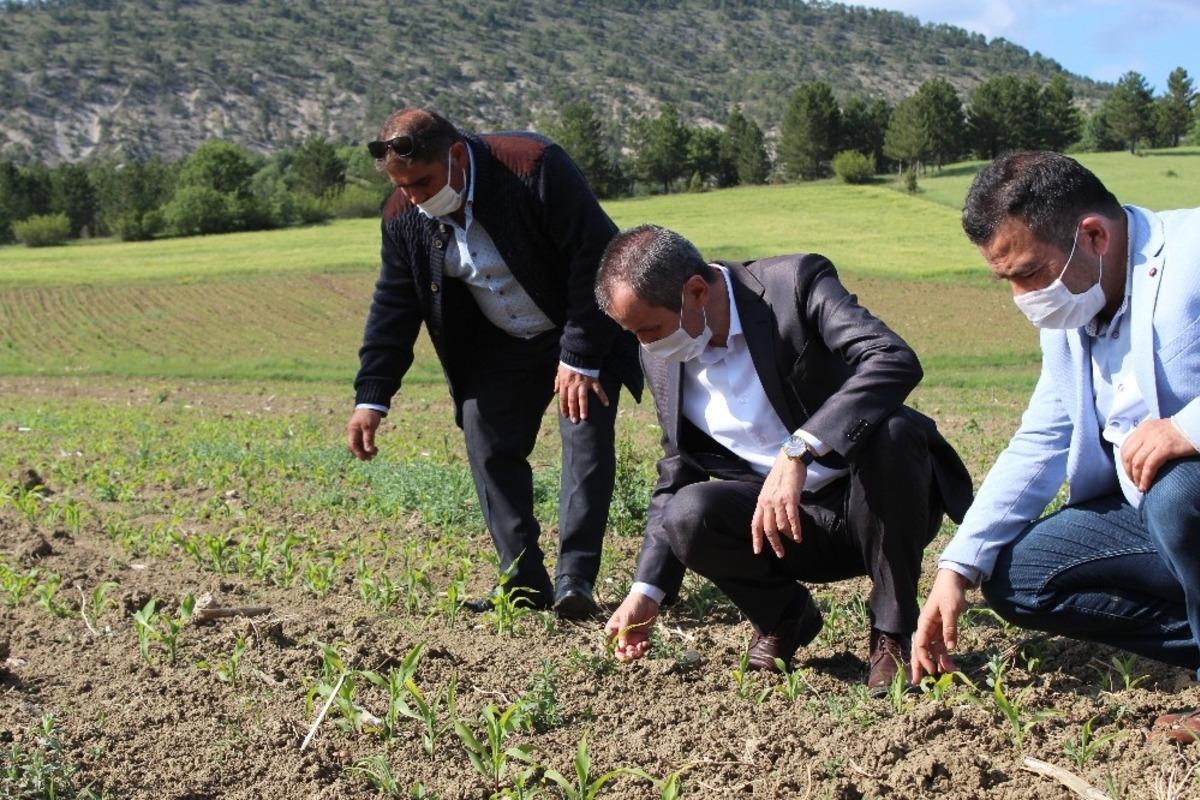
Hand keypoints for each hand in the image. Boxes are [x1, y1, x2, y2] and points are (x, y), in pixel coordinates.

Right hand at [347, 408, 382, 459]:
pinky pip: (364, 441)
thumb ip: (368, 439)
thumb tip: (368, 451)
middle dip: (362, 453)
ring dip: (366, 450)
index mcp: (352, 431)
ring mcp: (358, 431)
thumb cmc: (369, 414)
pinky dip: (368, 445)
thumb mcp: (369, 427)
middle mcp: (354, 432)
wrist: (372, 404)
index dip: (358, 453)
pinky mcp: (363, 431)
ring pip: (360, 444)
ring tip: (375, 453)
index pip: (352, 445)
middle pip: (355, 446)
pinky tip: (374, 448)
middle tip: (371, 457)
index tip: (366, 458)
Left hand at [554, 365, 608, 423]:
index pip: (563, 398)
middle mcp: (573, 385)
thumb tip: (555, 391)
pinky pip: (598, 389)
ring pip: (583, 398)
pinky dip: (603, 396)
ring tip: (584, 417)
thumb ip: (557, 381)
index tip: (565, 415)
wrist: (578, 352)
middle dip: (573, 411)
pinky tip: (606, 404)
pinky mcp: (593, 380)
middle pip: (572, 400)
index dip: (564, 407)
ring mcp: (583, 383)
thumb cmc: (568, 362)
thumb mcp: (559, 371)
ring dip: (583, 408)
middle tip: (574, 420)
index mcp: (565, 383)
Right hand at [604, 592, 659, 662]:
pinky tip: (646, 643)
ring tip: (641, 647)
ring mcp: (631, 636)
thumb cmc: (632, 605)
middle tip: (632, 654)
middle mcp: (621, 635)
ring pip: (631, 651)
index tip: (619, 654)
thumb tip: (621, 647)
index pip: (608, 645)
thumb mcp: (626, 618)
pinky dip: (643, 648)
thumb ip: (623, 632)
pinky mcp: (641, 636)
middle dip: (626, 655)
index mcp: (612, 630)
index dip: (611, 652)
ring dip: (636, 653)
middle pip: (620, 651)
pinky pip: (641, 647)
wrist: (648, 599)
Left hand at [750, 453, 805, 557]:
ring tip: (794, 541)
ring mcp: (778, 501)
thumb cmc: (782, 474)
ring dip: (788, 536)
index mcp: (761, 501)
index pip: (755, 524)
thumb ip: (769, 502)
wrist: (789, 459)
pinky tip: (799, 537)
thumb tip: (772, 516)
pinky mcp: (790, 498)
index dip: (756, 539)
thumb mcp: (770, 489)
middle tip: (780, 554)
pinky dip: (795, 530)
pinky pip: (792, 519)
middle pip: (768, 529)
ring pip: (780, 526)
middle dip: (774, 544)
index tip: (757, 551)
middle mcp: (767, 502)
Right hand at [911, 568, 969, 683]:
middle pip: (920, 650)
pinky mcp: (941, 629)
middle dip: (919, 666)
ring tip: (946, 674)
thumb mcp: (951, 609)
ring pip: (932, 650)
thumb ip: (950, 628)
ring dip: (937, 662)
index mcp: (924, 622)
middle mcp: (926, 628)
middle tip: (917, 683)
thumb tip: (949, 647)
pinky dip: (944, 655)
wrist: (952, 581)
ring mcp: (933, 629)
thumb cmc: (949, 593)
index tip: (932, 670)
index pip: (920, 644)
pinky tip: (948, 665)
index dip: (924, 659)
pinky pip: (940, 645)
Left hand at [1121, 417, 1196, 492]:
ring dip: (1136, 478)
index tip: (1130, 474)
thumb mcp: (1159, 432)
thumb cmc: (1181, 432)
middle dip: (1129, 472)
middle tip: (1134, 483)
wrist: (1197, 427)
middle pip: (1128, 456)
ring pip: (1137, 462)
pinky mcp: (1165, 448)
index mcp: (1143, 428)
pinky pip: (1149, 466)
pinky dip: (1145, 478)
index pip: (1125, 447)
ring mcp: (1155, 440)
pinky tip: (1146, 486)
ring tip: (1140, 487)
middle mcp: (1145, 433)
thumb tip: (1139, 458)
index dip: (1125, 463)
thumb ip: (1148, 440)